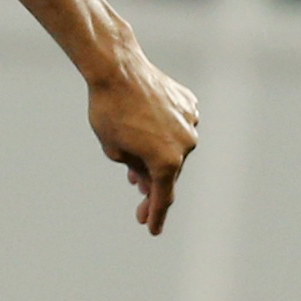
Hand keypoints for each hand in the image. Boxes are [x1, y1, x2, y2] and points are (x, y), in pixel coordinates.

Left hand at [87, 51, 199, 234]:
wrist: (118, 69)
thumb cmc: (109, 112)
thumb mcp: (114, 150)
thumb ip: (134, 170)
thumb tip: (147, 180)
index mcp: (166, 161)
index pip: (162, 197)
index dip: (156, 216)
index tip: (152, 230)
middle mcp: (185, 144)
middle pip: (169, 173)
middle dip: (153, 188)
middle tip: (139, 206)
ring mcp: (190, 122)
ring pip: (175, 148)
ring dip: (158, 158)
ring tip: (135, 170)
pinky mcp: (189, 104)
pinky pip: (178, 125)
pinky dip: (165, 132)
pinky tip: (149, 132)